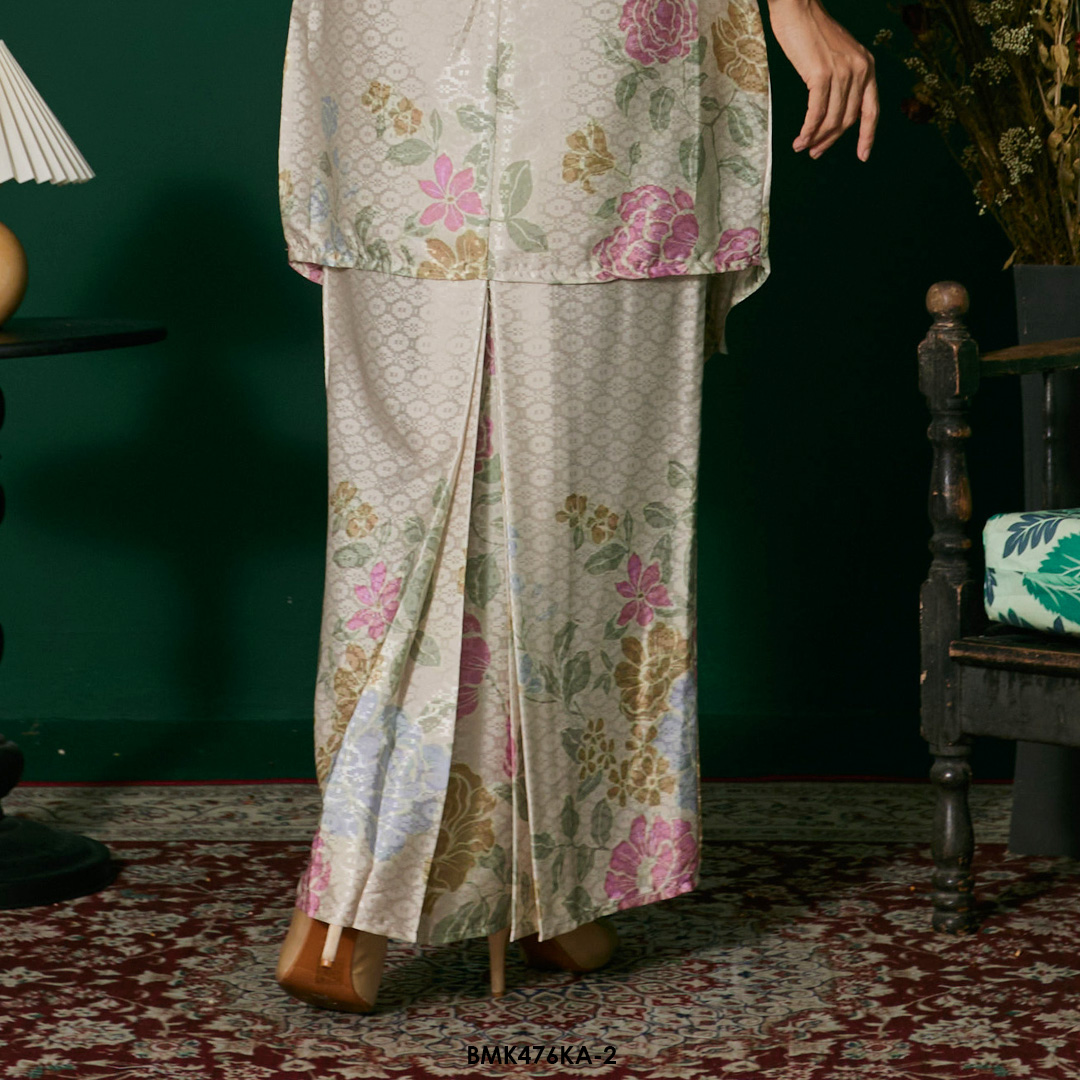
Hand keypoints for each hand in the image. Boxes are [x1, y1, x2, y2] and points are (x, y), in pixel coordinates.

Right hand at [766, 0, 877, 160]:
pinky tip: (799, 139)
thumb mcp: (836, 56)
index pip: (872, 109)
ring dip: (816, 139)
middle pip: (847, 119)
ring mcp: (842, 72)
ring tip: (803, 147)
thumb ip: (842, 79)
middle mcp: (859, 70)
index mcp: (867, 66)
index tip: (863, 155)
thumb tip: (833, 109)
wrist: (798, 7)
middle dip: (831, 141)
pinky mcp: (821, 75)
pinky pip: (816, 113)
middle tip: (815, 153)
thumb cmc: (811, 31)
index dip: (867, 135)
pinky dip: (808, 130)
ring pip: (832, 119)